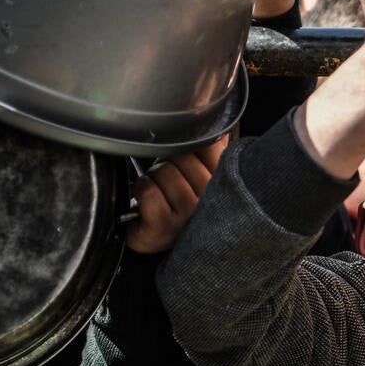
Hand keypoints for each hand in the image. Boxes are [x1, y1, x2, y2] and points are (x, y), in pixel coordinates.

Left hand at [125, 136, 228, 253]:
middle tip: (168, 183)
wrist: (155, 238)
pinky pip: (148, 190)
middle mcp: (212, 203)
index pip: (208, 147)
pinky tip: (145, 201)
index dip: (189, 150)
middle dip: (167, 164)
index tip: (186, 165)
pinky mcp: (163, 227)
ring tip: (158, 193)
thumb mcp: (197, 174)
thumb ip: (210, 151)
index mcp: (223, 185)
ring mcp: (188, 217)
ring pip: (164, 172)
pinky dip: (140, 189)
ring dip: (152, 178)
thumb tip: (218, 127)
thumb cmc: (174, 202)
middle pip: (181, 158)